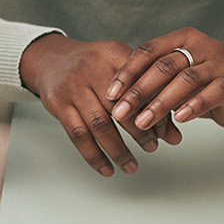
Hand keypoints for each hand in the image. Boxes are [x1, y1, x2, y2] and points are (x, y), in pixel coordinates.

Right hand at [19, 32, 180, 177]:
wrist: (50, 59)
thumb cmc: (93, 65)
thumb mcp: (121, 67)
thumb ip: (148, 95)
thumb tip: (173, 135)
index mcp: (114, 55)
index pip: (140, 85)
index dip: (156, 110)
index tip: (165, 131)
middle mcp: (92, 68)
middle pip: (121, 106)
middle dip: (139, 132)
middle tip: (152, 147)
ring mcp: (73, 87)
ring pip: (100, 125)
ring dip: (118, 150)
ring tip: (131, 165)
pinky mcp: (58, 104)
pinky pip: (78, 135)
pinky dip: (94, 155)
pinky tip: (106, 168)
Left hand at [105, 28, 223, 133]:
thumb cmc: (202, 86)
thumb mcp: (174, 80)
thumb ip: (152, 84)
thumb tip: (118, 103)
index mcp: (182, 38)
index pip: (148, 51)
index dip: (127, 72)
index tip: (110, 93)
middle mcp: (201, 45)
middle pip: (164, 66)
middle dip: (139, 91)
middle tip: (120, 112)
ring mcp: (219, 62)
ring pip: (186, 80)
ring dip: (161, 103)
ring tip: (143, 122)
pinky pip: (213, 92)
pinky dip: (194, 105)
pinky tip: (179, 119)